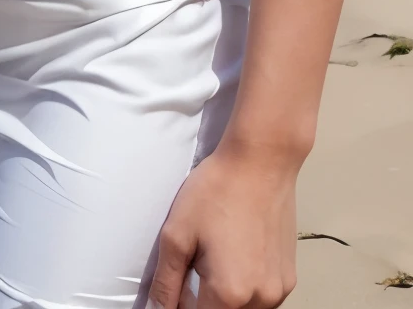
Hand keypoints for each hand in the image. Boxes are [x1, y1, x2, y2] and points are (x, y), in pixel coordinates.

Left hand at [148, 144, 297, 307]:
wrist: (262, 160)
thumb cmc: (217, 190)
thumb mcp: (178, 234)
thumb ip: (166, 283)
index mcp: (229, 293)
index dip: (179, 305)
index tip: (178, 282)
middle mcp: (260, 300)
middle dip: (201, 299)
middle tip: (195, 263)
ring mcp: (278, 291)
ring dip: (224, 296)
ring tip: (216, 254)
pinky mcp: (289, 278)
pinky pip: (261, 298)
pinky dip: (245, 287)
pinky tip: (237, 254)